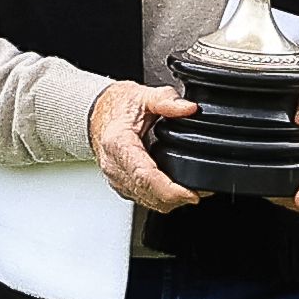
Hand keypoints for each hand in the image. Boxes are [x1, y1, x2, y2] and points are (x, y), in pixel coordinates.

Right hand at [89, 79, 207, 214]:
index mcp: (119, 144)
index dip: (170, 190)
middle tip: (202, 191)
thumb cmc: (116, 107)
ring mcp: (116, 179)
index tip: (191, 194)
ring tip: (193, 190)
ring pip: (146, 202)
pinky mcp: (121, 185)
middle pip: (148, 194)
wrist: (96, 113)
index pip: (144, 177)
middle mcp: (114, 167)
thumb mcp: (143, 96)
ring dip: (170, 201)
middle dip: (177, 198)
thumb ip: (166, 100)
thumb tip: (189, 108)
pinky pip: (143, 199)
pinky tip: (174, 189)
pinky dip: (161, 198)